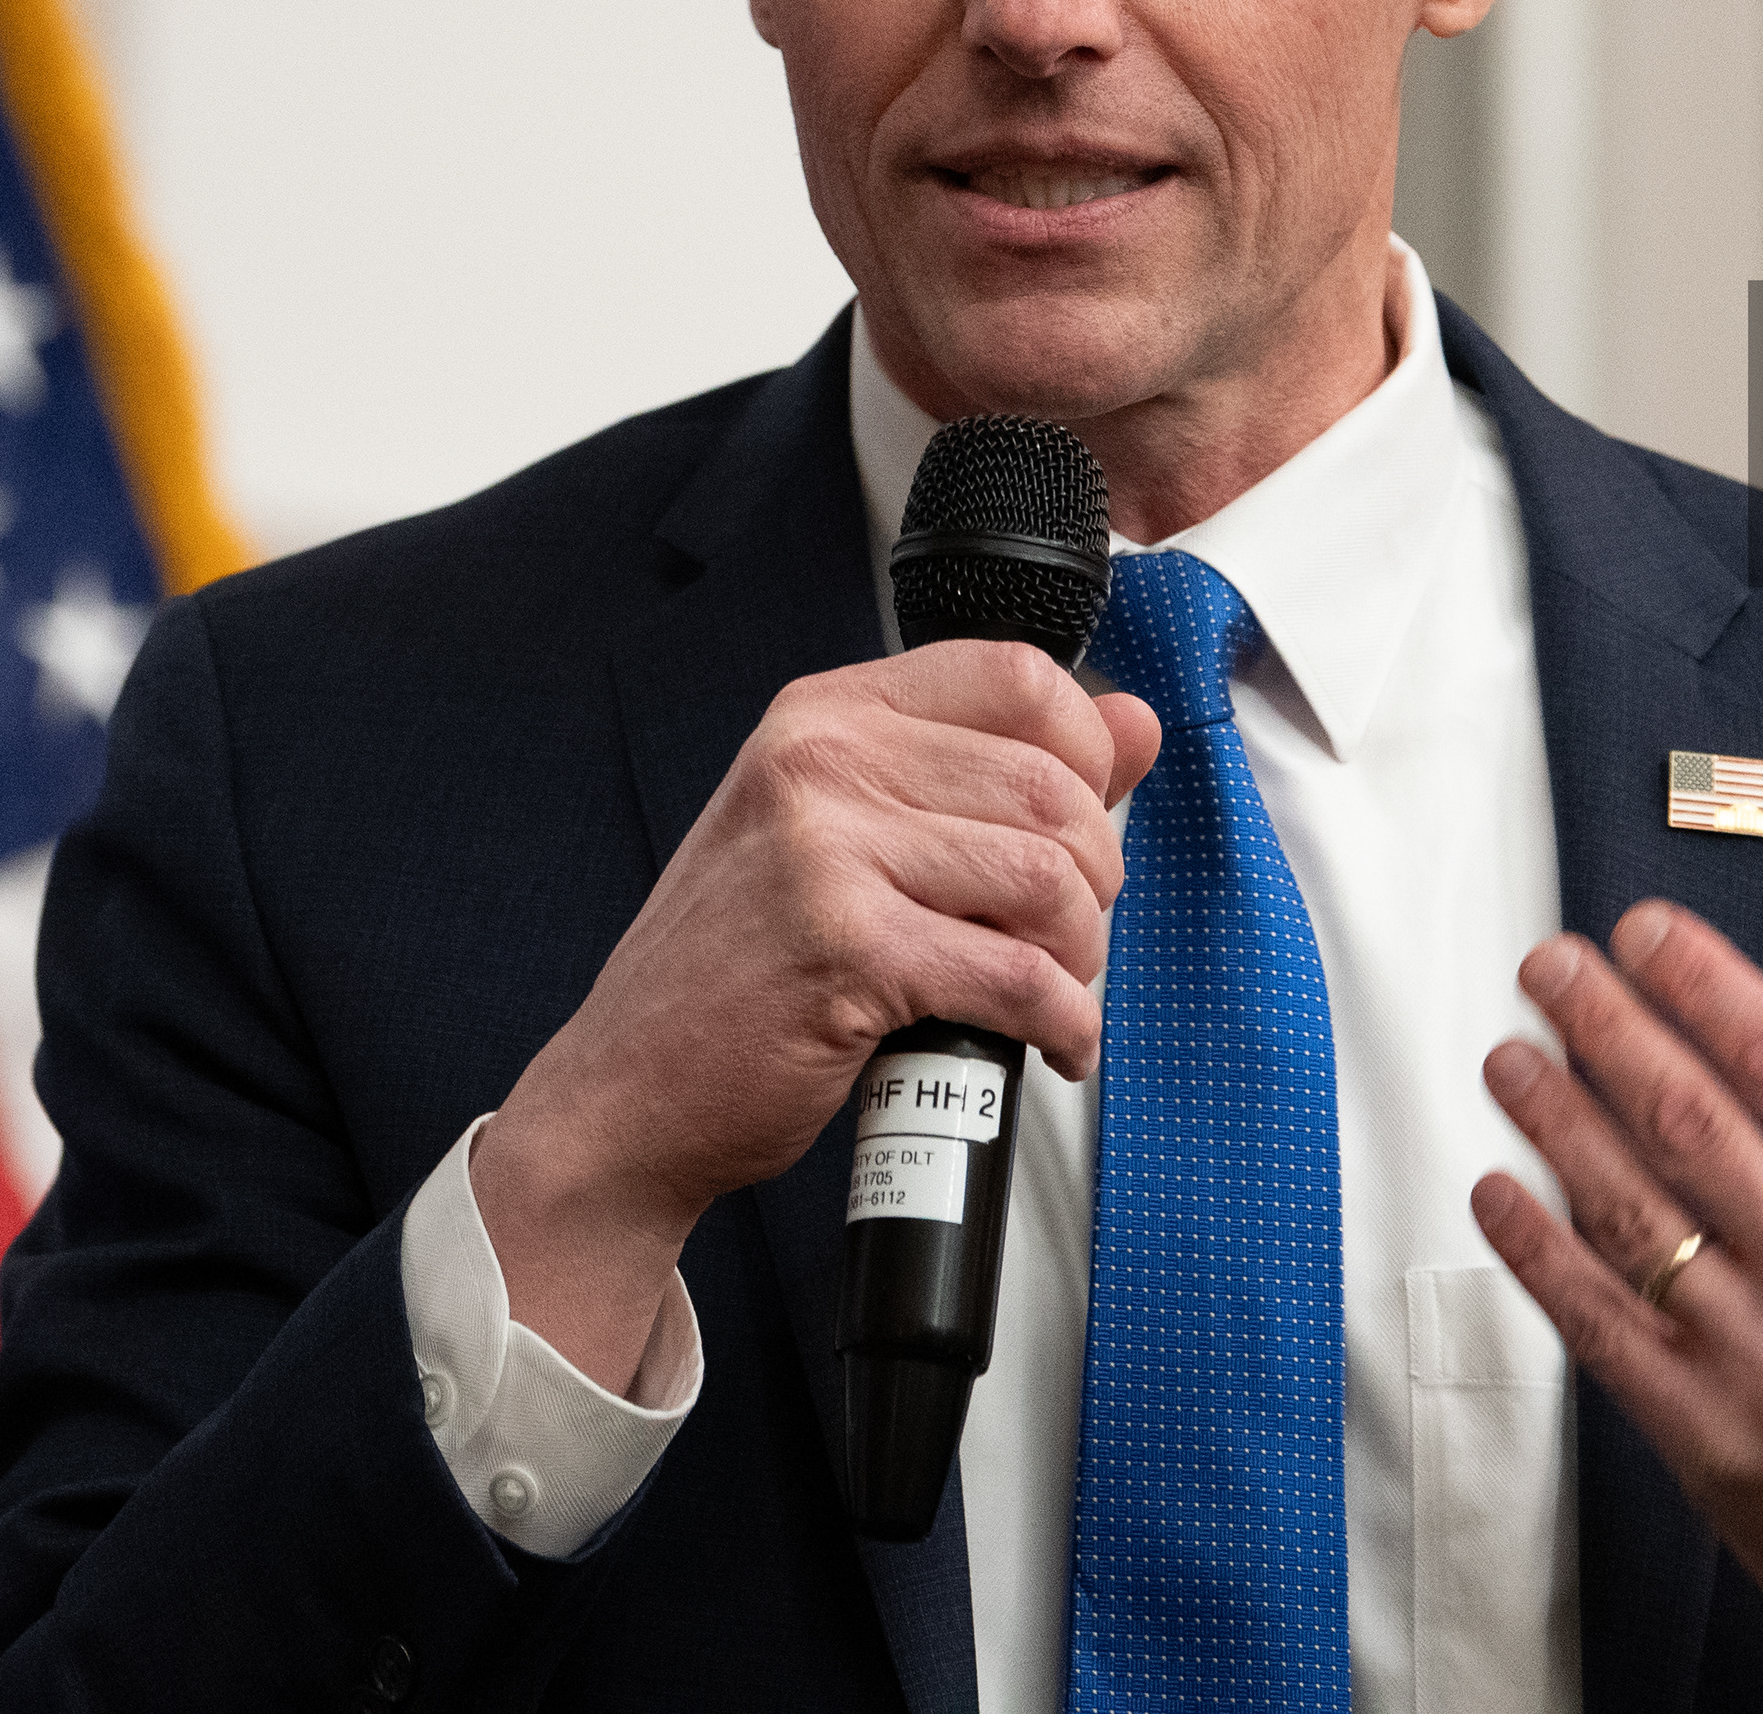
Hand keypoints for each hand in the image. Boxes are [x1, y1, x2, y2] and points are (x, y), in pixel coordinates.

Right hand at [476, 642, 1160, 1385]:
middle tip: (1067, 935)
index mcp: (824, 715)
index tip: (1084, 819)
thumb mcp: (846, 834)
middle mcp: (821, 763)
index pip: (1016, 675)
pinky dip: (1064, 1024)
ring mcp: (827, 851)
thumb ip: (989, 772)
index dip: (1087, 751)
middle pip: (1050, 785)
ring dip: (1081, 955)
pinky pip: (1021, 976)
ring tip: (1056, 990)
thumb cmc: (738, 968)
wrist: (630, 1088)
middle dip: (1094, 878)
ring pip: (1047, 879)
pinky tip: (1050, 1042)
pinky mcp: (849, 951)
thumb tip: (1133, 725)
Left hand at [1472, 902, 1762, 1713]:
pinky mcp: (1709, 1442)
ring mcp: (1760, 1366)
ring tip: (1512, 1057)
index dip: (1708, 987)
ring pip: (1633, 1216)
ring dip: (1559, 1124)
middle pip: (1691, 1122)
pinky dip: (1542, 1257)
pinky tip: (1501, 1195)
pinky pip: (1604, 1332)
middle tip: (1551, 965)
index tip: (1647, 932)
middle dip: (1608, 1027)